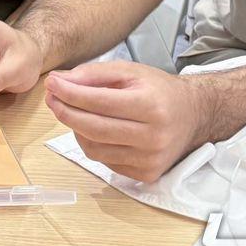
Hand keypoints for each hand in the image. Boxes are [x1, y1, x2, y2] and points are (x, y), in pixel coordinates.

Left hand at [43, 61, 205, 182]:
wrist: (193, 115)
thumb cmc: (159, 91)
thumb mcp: (129, 71)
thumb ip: (93, 74)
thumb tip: (60, 82)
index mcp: (151, 106)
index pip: (99, 102)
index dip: (70, 94)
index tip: (52, 84)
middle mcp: (153, 137)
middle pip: (94, 128)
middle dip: (65, 112)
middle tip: (52, 98)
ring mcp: (150, 160)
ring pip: (94, 149)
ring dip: (76, 129)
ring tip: (74, 112)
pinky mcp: (146, 174)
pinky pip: (105, 161)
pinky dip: (93, 144)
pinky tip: (94, 129)